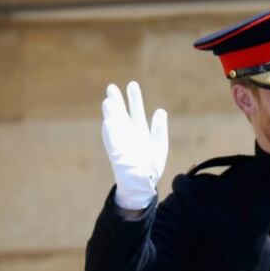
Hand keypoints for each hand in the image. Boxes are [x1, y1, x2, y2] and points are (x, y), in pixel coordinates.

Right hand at [101, 81, 167, 209]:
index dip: (134, 98)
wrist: (142, 186)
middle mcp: (128, 134)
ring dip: (111, 115)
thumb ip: (160, 130)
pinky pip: (112, 143)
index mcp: (139, 130)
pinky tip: (108, 122)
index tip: (132, 84)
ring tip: (108, 102)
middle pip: (121, 114)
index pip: (136, 110)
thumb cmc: (150, 167)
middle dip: (117, 101)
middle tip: (112, 86)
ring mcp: (121, 144)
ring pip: (114, 126)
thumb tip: (161, 110)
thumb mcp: (159, 146)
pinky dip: (110, 133)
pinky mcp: (116, 155)